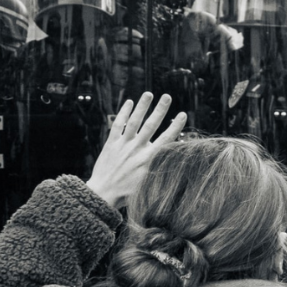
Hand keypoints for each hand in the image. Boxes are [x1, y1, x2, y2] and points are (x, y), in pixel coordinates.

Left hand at [86, 93, 186, 207]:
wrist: (103, 193)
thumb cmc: (128, 193)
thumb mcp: (148, 184)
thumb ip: (160, 170)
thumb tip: (176, 163)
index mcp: (148, 159)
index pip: (166, 139)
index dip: (175, 126)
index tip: (183, 114)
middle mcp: (137, 149)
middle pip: (151, 125)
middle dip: (160, 109)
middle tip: (167, 96)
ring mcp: (123, 145)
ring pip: (134, 121)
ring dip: (142, 106)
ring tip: (149, 93)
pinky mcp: (111, 144)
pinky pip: (117, 125)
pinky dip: (123, 113)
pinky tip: (129, 103)